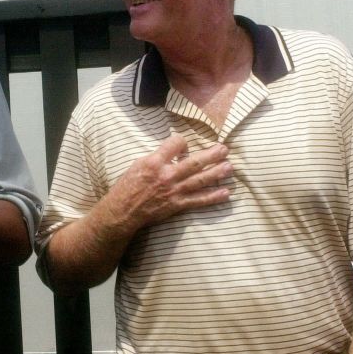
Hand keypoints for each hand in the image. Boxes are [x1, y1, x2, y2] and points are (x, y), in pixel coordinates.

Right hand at [101, 135, 231, 234]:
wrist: (122, 211)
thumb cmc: (127, 187)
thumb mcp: (137, 164)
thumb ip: (157, 158)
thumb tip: (172, 153)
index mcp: (155, 162)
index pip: (176, 144)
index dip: (182, 142)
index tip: (184, 144)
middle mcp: (167, 175)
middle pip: (194, 162)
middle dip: (211, 155)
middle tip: (225, 149)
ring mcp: (174, 191)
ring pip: (200, 180)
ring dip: (217, 173)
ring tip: (230, 167)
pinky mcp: (177, 205)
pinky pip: (199, 201)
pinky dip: (213, 197)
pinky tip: (226, 193)